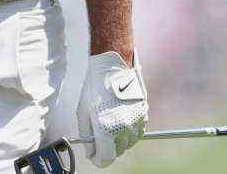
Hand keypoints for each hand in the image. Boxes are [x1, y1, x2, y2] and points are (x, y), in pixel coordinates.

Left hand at [76, 50, 147, 167]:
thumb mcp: (83, 112)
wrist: (113, 67)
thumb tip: (90, 151)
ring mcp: (136, 122)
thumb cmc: (95, 87)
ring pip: (127, 144)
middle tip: (98, 136)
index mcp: (106, 128)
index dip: (97, 158)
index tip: (93, 154)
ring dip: (118, 141)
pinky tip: (120, 120)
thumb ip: (87, 135)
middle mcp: (124, 128)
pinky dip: (128, 132)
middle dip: (106, 148)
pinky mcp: (144, 116)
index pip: (105, 158)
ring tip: (109, 124)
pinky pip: (137, 134)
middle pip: (117, 153)